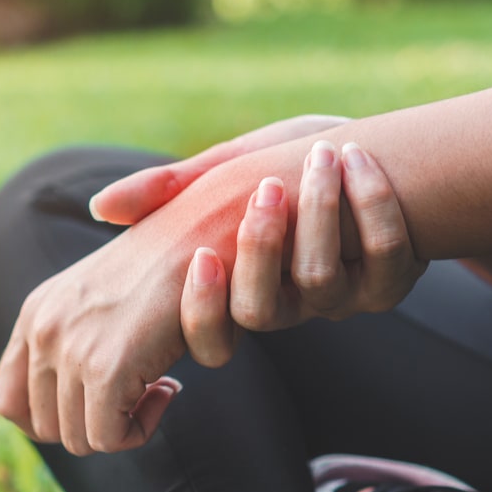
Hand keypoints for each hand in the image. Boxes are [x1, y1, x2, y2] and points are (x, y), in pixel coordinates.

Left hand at [0, 134, 365, 456]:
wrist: (206, 233)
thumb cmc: (168, 266)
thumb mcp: (101, 298)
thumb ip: (72, 339)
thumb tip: (63, 399)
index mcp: (36, 313)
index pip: (7, 402)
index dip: (50, 420)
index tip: (96, 407)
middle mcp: (43, 330)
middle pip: (44, 428)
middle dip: (93, 424)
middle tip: (137, 394)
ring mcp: (71, 348)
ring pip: (79, 439)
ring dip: (121, 425)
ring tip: (157, 385)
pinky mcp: (107, 368)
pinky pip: (111, 438)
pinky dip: (142, 428)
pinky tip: (168, 387)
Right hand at [181, 141, 428, 366]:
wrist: (360, 153)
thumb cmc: (281, 166)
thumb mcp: (222, 174)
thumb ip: (170, 191)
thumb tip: (100, 207)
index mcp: (237, 291)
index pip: (210, 338)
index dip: (203, 310)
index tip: (204, 254)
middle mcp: (286, 305)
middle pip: (261, 311)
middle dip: (260, 250)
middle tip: (266, 189)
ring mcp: (339, 297)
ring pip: (321, 281)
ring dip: (319, 213)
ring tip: (321, 155)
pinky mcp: (391, 277)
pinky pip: (386, 256)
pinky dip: (374, 204)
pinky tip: (359, 158)